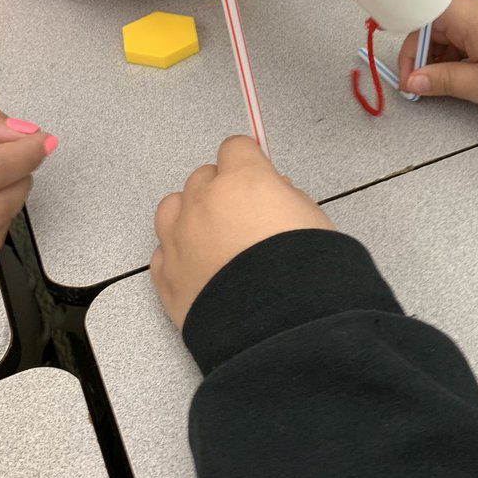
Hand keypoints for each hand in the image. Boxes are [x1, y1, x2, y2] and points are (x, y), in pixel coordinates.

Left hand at [151, 136, 333, 327]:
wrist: (282, 329)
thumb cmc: (308, 270)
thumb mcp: (314, 219)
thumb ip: (288, 197)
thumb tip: (274, 192)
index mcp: (242, 180)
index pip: (235, 148)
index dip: (248, 162)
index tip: (258, 177)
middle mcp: (203, 203)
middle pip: (202, 177)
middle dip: (221, 190)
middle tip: (243, 216)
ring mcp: (178, 239)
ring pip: (172, 207)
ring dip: (190, 215)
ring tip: (213, 239)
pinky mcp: (166, 278)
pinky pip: (163, 252)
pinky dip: (178, 255)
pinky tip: (200, 269)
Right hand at [397, 0, 477, 119]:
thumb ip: (443, 81)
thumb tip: (413, 82)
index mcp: (476, 16)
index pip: (427, 12)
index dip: (411, 41)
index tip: (409, 71)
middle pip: (439, 21)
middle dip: (425, 52)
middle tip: (422, 84)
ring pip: (456, 29)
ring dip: (443, 55)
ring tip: (445, 84)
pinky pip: (474, 32)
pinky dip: (462, 52)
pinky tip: (465, 74)